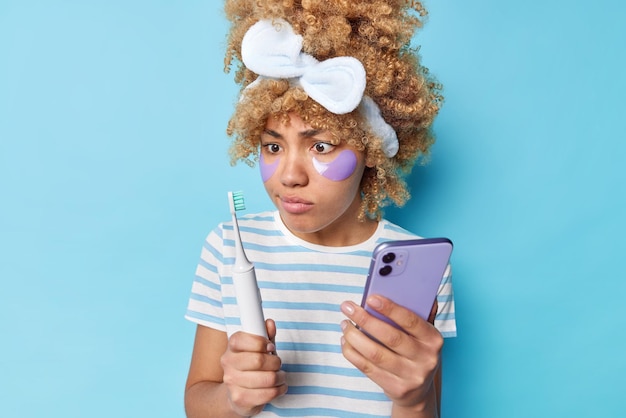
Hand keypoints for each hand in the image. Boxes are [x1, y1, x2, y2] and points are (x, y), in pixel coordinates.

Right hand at [220, 319, 286, 415]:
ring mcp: (232, 382)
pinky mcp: (240, 399)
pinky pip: (268, 394)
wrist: (237, 394)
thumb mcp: (258, 349)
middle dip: (275, 362)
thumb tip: (270, 323)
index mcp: (231, 347)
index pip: (242, 340)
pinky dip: (279, 390)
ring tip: (280, 376)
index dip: (261, 342)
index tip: (270, 347)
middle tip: (278, 363)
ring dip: (280, 377)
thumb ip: (266, 335)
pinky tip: (278, 387)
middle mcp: (228, 363)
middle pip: (258, 360)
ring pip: (267, 378)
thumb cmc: (251, 367)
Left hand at [340, 296, 442, 410]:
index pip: (411, 321)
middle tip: (348, 307)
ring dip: (354, 337)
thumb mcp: (423, 334)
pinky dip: (352, 353)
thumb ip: (417, 313)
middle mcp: (425, 358)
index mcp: (433, 339)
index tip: (370, 298)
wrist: (419, 390)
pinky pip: (367, 368)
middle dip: (365, 320)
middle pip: (390, 337)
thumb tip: (407, 288)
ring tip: (344, 324)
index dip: (390, 309)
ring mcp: (411, 376)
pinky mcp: (396, 389)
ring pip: (375, 354)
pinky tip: (345, 342)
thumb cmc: (416, 351)